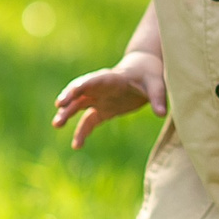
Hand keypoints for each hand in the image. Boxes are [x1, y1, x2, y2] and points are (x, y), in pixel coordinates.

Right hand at [52, 53, 166, 149]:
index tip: (73, 91)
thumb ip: (158, 98)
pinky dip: (81, 132)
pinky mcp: (102, 110)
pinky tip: (76, 146)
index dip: (84, 85)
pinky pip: (88, 122)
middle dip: (69, 97)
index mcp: (112, 78)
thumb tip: (161, 113)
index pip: (95, 80)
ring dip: (67, 114)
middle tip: (59, 106)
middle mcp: (100, 88)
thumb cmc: (150, 75)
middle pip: (80, 92)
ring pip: (78, 106)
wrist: (144, 72)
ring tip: (56, 125)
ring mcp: (98, 99)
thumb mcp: (157, 85)